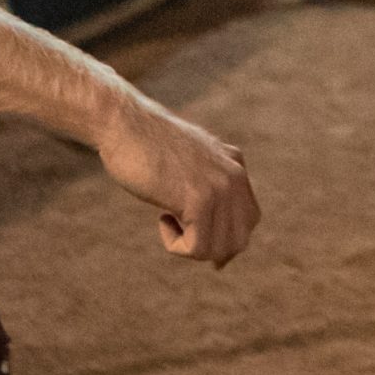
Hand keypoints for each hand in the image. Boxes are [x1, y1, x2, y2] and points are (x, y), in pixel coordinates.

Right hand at [97, 91, 259, 265]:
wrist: (124, 124)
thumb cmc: (145, 145)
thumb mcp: (188, 160)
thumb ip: (207, 181)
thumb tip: (214, 230)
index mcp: (236, 164)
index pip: (249, 220)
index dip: (223, 240)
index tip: (193, 235)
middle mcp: (235, 175)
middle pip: (238, 242)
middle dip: (207, 248)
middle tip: (179, 228)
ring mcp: (220, 187)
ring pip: (218, 250)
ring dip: (189, 246)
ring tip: (168, 218)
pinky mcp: (199, 199)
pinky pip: (197, 248)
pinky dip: (175, 244)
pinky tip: (162, 217)